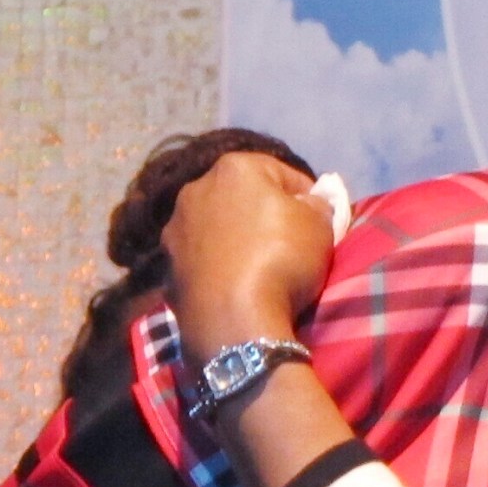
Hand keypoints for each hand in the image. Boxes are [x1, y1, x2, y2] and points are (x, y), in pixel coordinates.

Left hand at [160, 151, 337, 359]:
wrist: (233, 318)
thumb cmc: (281, 259)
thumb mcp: (320, 226)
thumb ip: (317, 205)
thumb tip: (310, 203)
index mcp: (235, 168)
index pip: (283, 173)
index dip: (307, 197)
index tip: (319, 223)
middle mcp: (196, 188)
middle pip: (241, 196)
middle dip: (263, 214)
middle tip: (287, 244)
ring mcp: (176, 228)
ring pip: (216, 225)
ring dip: (234, 238)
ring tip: (255, 267)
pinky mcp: (167, 265)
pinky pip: (201, 258)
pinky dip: (216, 266)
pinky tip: (232, 286)